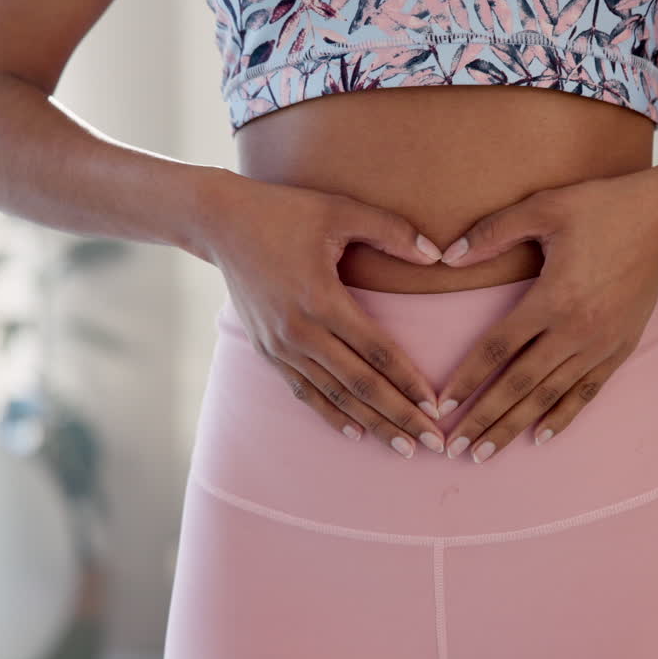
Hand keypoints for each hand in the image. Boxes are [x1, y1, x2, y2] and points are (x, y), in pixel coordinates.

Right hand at [192, 171, 449, 457]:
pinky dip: (330, 414)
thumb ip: (392, 230)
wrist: (220, 223)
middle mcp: (300, 331)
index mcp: (322, 298)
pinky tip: (355, 432)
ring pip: (333, 396)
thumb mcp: (341, 209)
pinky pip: (304, 391)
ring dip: (370, 424)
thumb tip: (437, 255)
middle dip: (399, 417)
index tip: (437, 408)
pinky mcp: (266, 350)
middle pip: (360, 385)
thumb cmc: (286, 210)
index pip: (377, 352)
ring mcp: (280, 345)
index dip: (409, 382)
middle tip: (433, 445)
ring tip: (403, 448)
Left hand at [433, 168, 657, 462]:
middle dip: (485, 418)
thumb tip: (448, 257)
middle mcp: (576, 330)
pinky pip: (586, 392)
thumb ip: (494, 231)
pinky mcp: (621, 348)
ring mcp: (601, 344)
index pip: (499, 347)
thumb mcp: (544, 206)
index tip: (442, 404)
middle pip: (520, 384)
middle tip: (455, 448)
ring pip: (550, 396)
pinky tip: (540, 437)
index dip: (467, 377)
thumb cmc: (602, 207)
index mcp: (553, 298)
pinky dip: (562, 416)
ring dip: (515, 426)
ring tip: (485, 453)